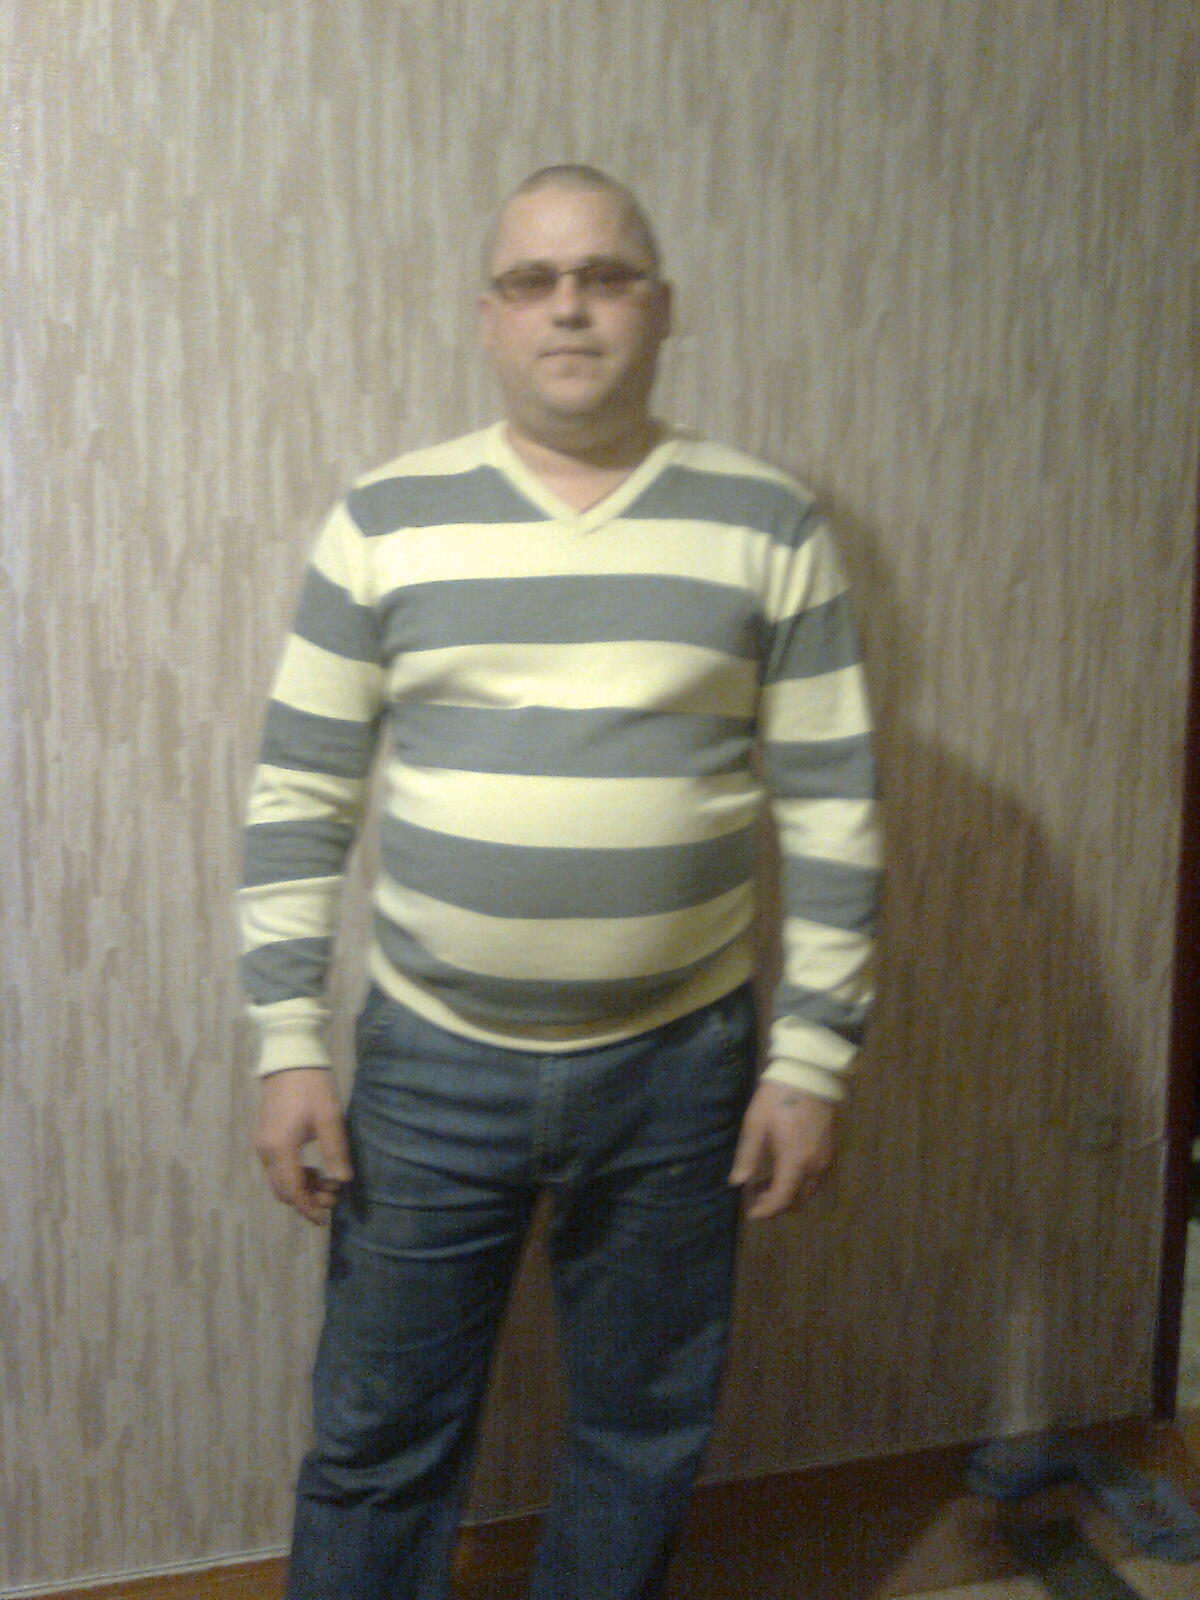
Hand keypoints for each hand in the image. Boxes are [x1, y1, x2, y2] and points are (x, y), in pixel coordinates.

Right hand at [255, 1068, 352, 1224]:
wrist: (289, 1058)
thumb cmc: (311, 1087)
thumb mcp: (329, 1118)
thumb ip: (335, 1151)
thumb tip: (342, 1181)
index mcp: (280, 1150)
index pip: (292, 1191)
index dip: (308, 1208)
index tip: (324, 1220)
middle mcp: (266, 1152)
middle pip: (283, 1190)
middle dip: (307, 1200)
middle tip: (333, 1197)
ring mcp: (263, 1145)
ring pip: (279, 1180)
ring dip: (302, 1188)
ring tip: (328, 1182)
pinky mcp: (266, 1137)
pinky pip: (278, 1168)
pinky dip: (295, 1175)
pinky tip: (315, 1168)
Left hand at [729, 1081, 836, 1219]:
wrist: (809, 1073)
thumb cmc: (778, 1097)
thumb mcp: (756, 1124)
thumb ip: (748, 1156)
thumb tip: (738, 1182)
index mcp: (794, 1161)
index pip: (782, 1200)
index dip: (765, 1211)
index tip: (750, 1212)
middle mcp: (815, 1166)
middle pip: (798, 1201)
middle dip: (776, 1204)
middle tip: (755, 1192)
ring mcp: (826, 1159)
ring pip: (809, 1191)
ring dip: (789, 1194)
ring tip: (767, 1180)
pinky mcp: (832, 1150)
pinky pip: (817, 1178)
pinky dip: (800, 1182)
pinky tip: (785, 1167)